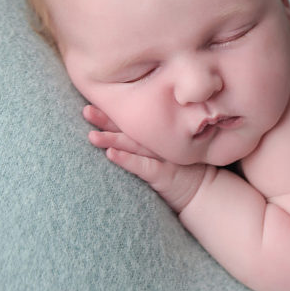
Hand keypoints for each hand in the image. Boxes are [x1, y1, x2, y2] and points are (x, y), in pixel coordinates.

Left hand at [83, 105, 211, 212]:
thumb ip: (150, 137)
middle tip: (86, 110)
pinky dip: (126, 160)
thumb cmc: (182, 169)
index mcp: (157, 135)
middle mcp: (158, 142)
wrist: (203, 190)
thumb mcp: (167, 148)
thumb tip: (124, 127)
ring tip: (92, 136)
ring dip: (112, 139)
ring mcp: (162, 157)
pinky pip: (143, 166)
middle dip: (107, 120)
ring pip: (133, 145)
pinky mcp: (164, 174)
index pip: (132, 120)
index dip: (113, 111)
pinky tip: (110, 155)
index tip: (92, 100)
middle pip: (129, 128)